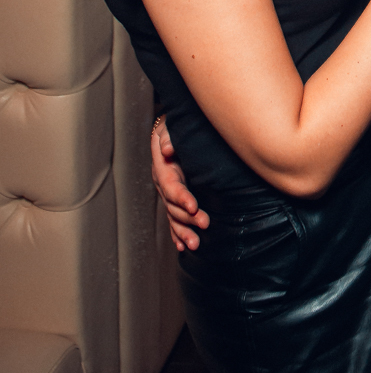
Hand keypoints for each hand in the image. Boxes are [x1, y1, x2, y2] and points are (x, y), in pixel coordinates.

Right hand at [150, 114, 208, 251]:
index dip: (180, 197)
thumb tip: (166, 149)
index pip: (170, 185)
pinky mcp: (175, 199)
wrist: (175, 130)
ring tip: (194, 244)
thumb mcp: (171, 126)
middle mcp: (163, 182)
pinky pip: (173, 219)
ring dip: (182, 231)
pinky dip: (177, 233)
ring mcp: (168, 193)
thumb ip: (169, 136)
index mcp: (163, 167)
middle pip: (171, 205)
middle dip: (186, 218)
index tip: (193, 207)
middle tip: (204, 224)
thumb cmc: (176, 126)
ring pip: (173, 216)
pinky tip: (182, 246)